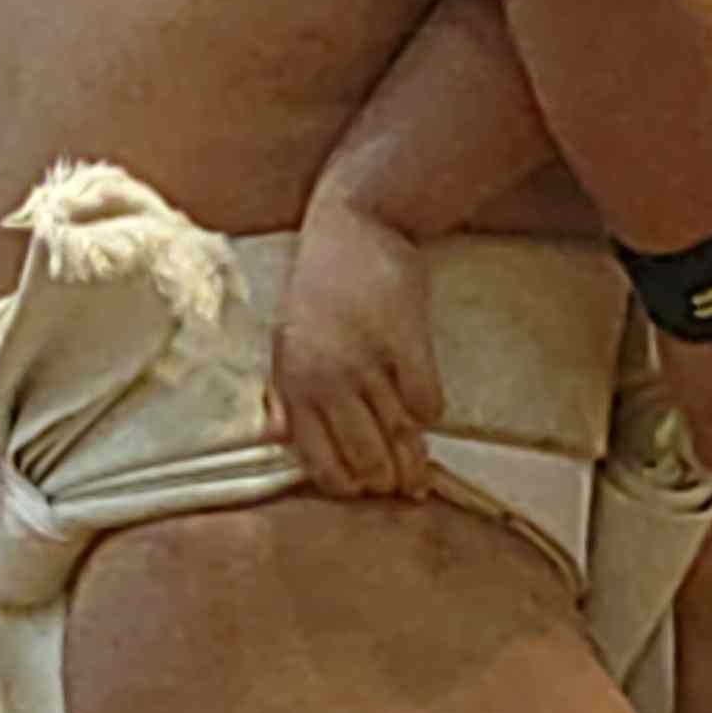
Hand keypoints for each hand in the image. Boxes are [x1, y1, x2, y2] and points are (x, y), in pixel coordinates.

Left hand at [274, 192, 448, 500]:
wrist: (354, 224)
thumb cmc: (319, 285)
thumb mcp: (287, 339)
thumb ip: (286, 392)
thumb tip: (281, 439)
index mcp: (293, 382)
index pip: (321, 462)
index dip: (348, 487)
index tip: (365, 488)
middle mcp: (326, 378)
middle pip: (366, 459)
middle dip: (387, 481)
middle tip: (403, 486)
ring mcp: (367, 361)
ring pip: (399, 438)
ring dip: (415, 459)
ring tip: (422, 470)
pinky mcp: (406, 342)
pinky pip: (427, 404)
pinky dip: (430, 412)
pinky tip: (425, 406)